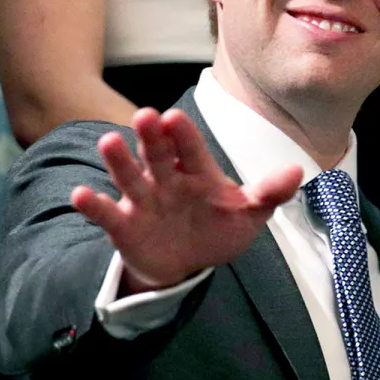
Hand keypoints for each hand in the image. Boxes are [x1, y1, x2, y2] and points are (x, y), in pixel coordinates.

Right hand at [71, 108, 302, 291]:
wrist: (187, 262)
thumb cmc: (217, 228)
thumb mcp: (248, 214)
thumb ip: (269, 193)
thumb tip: (297, 172)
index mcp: (198, 172)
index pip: (191, 149)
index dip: (183, 135)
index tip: (174, 118)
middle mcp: (167, 179)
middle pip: (158, 154)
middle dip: (151, 137)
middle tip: (145, 116)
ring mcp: (143, 200)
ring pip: (129, 176)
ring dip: (119, 160)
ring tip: (108, 142)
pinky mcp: (123, 225)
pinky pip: (106, 213)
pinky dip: (93, 204)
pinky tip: (81, 194)